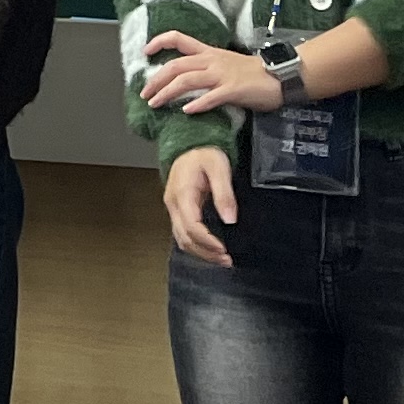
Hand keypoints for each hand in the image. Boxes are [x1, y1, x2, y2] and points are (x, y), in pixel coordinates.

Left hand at [142, 31, 283, 116]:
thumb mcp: (225, 64)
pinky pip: (211, 97)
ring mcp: (222, 74)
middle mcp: (212, 60)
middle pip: (176, 66)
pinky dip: (197, 104)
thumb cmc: (252, 73)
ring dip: (167, 93)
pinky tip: (186, 111)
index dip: (159, 42)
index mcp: (208, 52)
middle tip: (144, 94)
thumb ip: (205, 69)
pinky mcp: (233, 89)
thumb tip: (184, 80)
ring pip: (187, 80)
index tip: (145, 52)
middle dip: (156, 80)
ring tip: (155, 104)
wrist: (279, 76)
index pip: (179, 38)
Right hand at [165, 142, 239, 264]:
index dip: (207, 242)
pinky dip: (196, 245)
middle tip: (227, 260)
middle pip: (184, 238)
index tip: (224, 250)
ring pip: (182, 239)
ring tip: (222, 259)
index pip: (191, 226)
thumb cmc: (204, 153)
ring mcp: (173, 208)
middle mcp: (174, 204)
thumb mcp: (219, 167)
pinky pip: (183, 234)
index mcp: (182, 194)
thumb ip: (224, 194)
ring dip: (200, 252)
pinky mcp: (178, 210)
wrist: (190, 144)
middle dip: (205, 252)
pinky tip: (211, 249)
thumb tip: (230, 220)